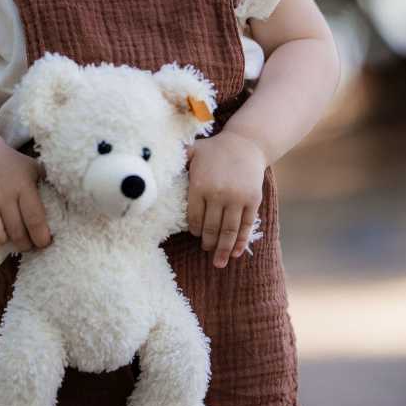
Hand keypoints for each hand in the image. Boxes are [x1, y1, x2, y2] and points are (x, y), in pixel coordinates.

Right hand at [0, 140, 51, 252]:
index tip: (45, 242)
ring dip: (5, 243)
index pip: (34, 217)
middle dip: (26, 244)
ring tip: (11, 240)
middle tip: (30, 243)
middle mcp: (3, 194)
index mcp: (23, 184)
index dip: (41, 236)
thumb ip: (50, 184)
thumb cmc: (14, 166)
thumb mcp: (34, 168)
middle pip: (16, 231)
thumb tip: (77, 199)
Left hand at [187, 130, 266, 267]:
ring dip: (223, 249)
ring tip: (219, 262)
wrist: (247, 143)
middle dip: (208, 243)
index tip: (195, 235)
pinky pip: (246, 226)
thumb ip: (176, 161)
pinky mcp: (253, 201)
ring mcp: (237, 199)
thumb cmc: (215, 149)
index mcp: (200, 185)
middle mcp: (218, 194)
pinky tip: (236, 252)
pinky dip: (241, 241)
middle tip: (205, 250)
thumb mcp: (192, 151)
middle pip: (211, 228)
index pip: (194, 217)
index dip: (195, 230)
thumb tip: (152, 166)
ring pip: (228, 231)